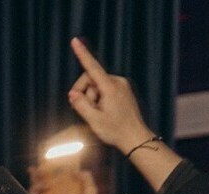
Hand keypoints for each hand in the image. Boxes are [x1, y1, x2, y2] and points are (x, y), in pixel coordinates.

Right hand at [67, 39, 152, 154]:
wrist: (135, 137)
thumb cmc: (115, 131)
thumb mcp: (94, 121)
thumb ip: (81, 105)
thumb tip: (72, 94)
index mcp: (110, 88)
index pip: (92, 68)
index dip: (82, 55)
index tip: (74, 41)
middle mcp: (117, 82)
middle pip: (90, 79)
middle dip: (83, 93)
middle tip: (83, 111)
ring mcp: (121, 85)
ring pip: (96, 86)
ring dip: (91, 99)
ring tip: (97, 114)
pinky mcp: (122, 90)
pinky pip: (104, 89)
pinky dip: (98, 99)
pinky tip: (102, 112)